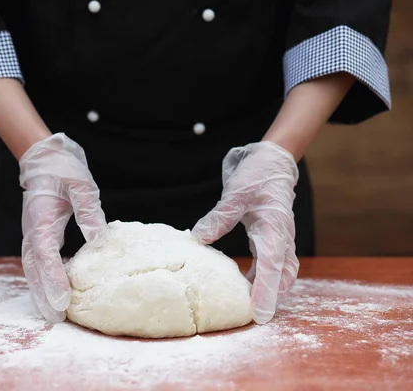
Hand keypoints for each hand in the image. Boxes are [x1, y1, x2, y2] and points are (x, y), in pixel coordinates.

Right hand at [19, 133, 106, 322]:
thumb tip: (99, 238)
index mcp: (41, 219)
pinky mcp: (37, 236)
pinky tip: (55, 293)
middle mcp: (32, 230)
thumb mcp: (81, 184)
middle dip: (43, 293)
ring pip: (32, 269)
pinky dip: (42, 280)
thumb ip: (89, 210)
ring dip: (40, 291)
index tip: (63, 297)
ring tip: (52, 315)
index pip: (45, 254)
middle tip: (56, 317)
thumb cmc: (63, 169)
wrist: (43, 158)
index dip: (53, 277)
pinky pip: (37, 263)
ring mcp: (31, 234)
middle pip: (33, 269)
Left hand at [192, 141, 298, 323]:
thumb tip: (198, 239)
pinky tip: (246, 287)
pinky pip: (272, 265)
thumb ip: (219, 217)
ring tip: (249, 309)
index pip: (272, 267)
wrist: (273, 162)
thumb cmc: (257, 175)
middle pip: (281, 277)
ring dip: (269, 290)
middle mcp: (282, 238)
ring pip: (280, 274)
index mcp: (275, 228)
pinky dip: (263, 279)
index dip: (266, 292)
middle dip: (271, 299)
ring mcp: (280, 240)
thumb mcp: (235, 193)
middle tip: (254, 319)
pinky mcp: (273, 239)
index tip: (260, 314)